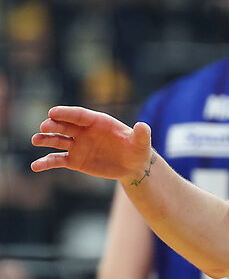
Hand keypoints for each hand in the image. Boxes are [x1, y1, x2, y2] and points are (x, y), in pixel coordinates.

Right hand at [31, 106, 152, 183]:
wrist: (133, 166)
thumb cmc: (137, 150)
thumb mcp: (142, 143)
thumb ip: (141, 135)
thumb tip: (143, 126)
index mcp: (98, 122)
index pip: (80, 115)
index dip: (67, 113)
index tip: (53, 112)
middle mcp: (84, 131)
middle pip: (65, 125)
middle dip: (54, 125)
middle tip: (44, 126)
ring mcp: (77, 145)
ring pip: (58, 140)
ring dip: (46, 139)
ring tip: (36, 139)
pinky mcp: (74, 160)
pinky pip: (57, 160)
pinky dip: (46, 162)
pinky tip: (35, 166)